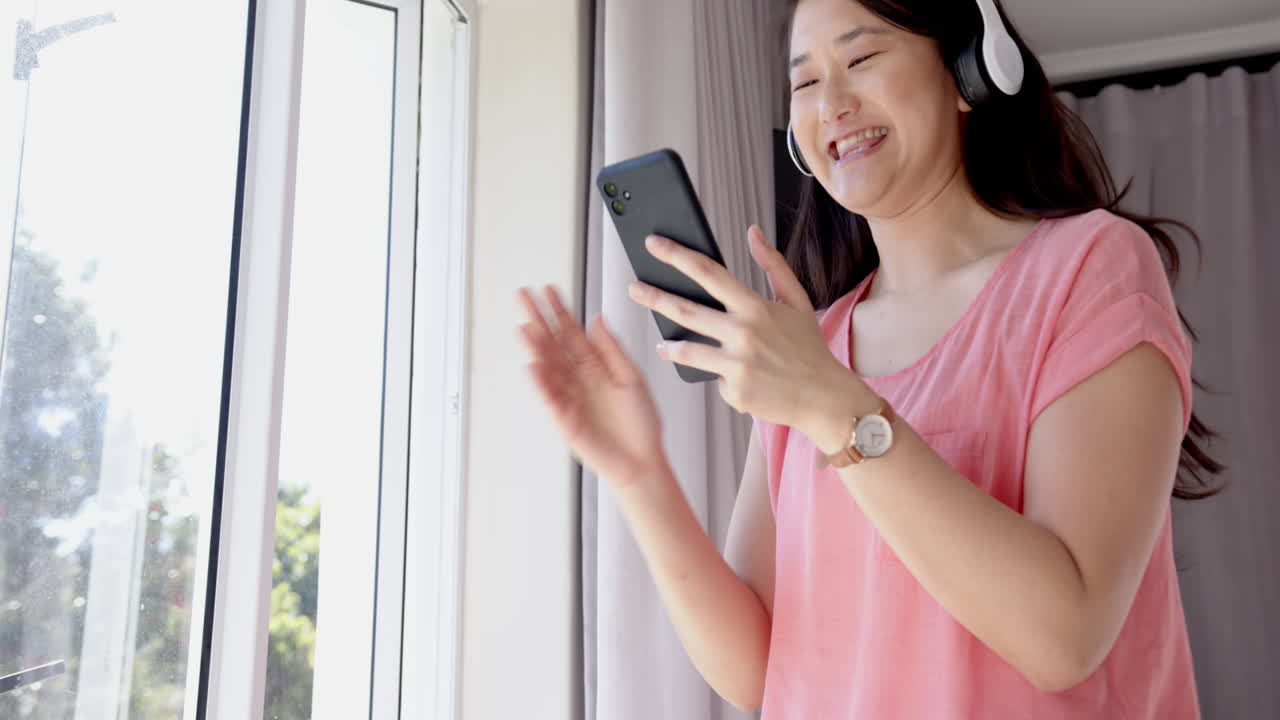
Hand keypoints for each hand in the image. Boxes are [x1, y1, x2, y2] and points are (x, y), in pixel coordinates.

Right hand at [516, 285, 666, 487]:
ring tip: (525, 326)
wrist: (642, 459)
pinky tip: (533, 365)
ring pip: (548, 365)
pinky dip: (541, 382)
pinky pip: (550, 396)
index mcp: (596, 365)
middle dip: (538, 318)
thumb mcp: (632, 377)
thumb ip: (612, 349)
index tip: (549, 290)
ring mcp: (570, 396)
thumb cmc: (641, 423)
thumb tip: (599, 319)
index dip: (560, 310)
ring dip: (535, 346)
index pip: (573, 331)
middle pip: (554, 342)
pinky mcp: (565, 418)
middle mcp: (579, 378)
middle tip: (523, 296)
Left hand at [628, 225, 857, 434]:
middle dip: (654, 296)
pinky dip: (719, 376)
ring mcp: (737, 364)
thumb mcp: (797, 301)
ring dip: (669, 346)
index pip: (707, 272)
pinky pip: (713, 378)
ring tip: (662, 343)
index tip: (654, 244)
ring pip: (687, 349)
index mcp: (756, 306)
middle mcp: (743, 333)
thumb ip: (773, 265)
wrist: (824, 398)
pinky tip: (737, 378)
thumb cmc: (809, 349)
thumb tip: (753, 232)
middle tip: (634, 288)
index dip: (676, 255)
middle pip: (685, 309)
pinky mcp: (734, 390)